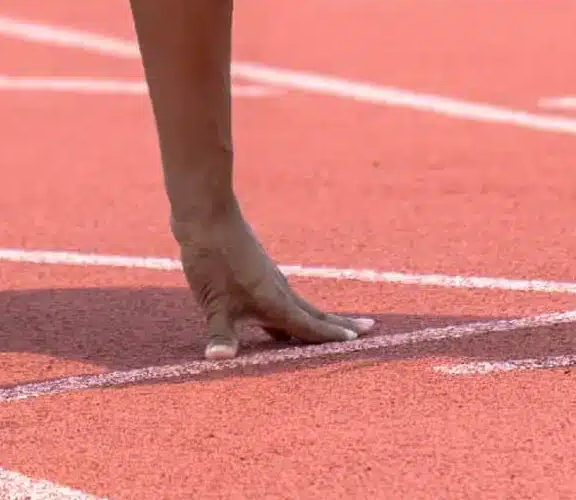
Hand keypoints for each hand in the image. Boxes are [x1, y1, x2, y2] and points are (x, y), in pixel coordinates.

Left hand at [175, 204, 375, 360]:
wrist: (207, 215)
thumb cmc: (212, 259)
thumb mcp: (213, 302)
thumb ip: (220, 333)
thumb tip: (218, 360)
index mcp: (275, 302)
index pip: (308, 326)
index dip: (330, 336)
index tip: (357, 341)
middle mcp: (279, 290)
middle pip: (313, 313)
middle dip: (339, 324)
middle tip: (368, 329)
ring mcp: (268, 277)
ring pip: (299, 304)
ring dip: (317, 316)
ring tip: (333, 325)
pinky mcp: (256, 269)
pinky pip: (283, 295)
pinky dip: (293, 309)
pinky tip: (282, 314)